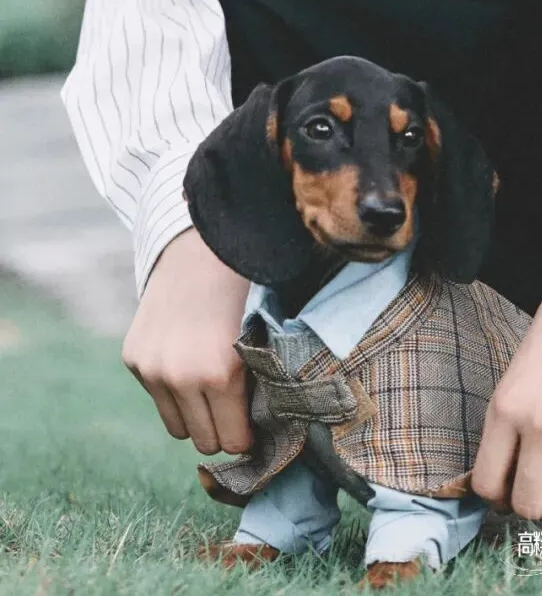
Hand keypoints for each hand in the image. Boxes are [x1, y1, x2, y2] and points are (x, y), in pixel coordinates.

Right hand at [122, 227, 252, 454]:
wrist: (201, 247)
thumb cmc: (243, 292)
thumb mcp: (260, 341)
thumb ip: (256, 388)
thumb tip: (256, 432)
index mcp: (220, 374)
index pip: (232, 443)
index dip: (244, 436)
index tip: (250, 425)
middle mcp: (181, 377)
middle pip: (203, 441)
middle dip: (220, 429)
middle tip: (232, 407)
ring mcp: (152, 369)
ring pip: (176, 427)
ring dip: (194, 414)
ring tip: (208, 385)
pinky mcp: (133, 358)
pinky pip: (157, 397)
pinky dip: (171, 387)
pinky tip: (185, 356)